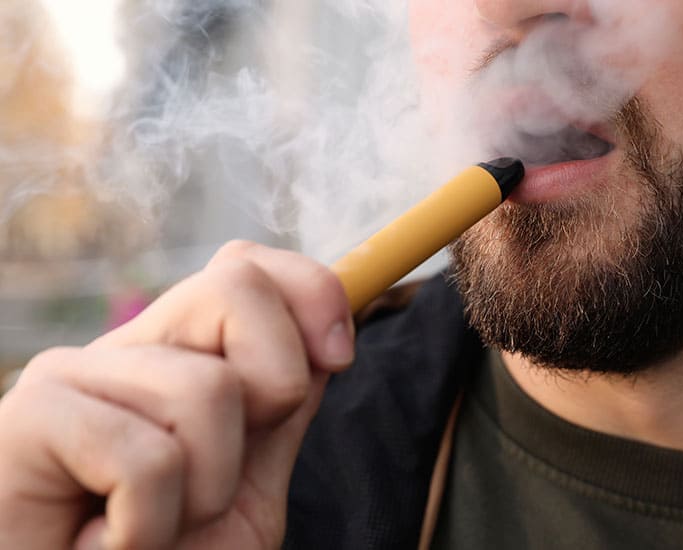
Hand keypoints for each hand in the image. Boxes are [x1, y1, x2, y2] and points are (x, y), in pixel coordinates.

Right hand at [0, 241, 354, 549]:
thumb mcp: (247, 486)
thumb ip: (277, 411)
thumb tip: (323, 338)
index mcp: (175, 358)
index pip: (245, 269)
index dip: (310, 291)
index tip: (338, 355)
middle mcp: (124, 353)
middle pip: (235, 286)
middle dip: (276, 386)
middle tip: (223, 475)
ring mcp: (70, 378)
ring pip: (208, 389)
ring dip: (207, 492)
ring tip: (152, 529)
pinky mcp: (26, 421)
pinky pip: (147, 458)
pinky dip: (149, 527)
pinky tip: (107, 545)